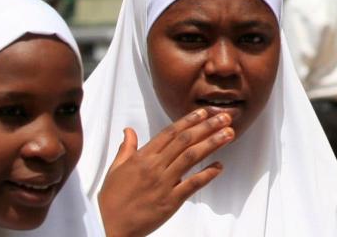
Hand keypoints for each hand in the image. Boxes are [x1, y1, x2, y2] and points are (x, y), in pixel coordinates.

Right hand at [98, 108, 235, 236]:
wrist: (108, 227)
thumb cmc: (111, 200)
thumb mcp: (115, 170)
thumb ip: (126, 149)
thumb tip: (128, 131)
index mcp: (142, 158)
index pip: (170, 133)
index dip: (189, 120)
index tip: (204, 111)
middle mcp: (155, 167)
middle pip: (185, 140)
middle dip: (207, 126)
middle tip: (225, 117)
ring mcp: (163, 183)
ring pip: (191, 157)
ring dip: (212, 143)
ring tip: (229, 133)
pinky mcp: (170, 201)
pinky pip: (192, 184)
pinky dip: (207, 174)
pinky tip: (220, 166)